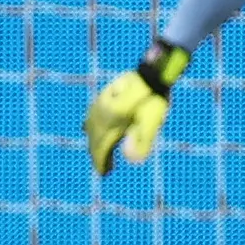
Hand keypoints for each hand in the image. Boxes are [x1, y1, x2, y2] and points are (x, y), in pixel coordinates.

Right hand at [86, 41, 188, 173]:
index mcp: (111, 117)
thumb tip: (127, 158)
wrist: (154, 72)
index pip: (102, 144)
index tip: (103, 173)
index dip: (102, 160)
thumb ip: (142, 142)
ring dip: (93, 140)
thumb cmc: (155, 99)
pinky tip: (89, 127)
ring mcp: (101, 100)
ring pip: (92, 125)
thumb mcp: (153, 122)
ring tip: (97, 151)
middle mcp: (102, 109)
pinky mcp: (105, 94)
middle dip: (97, 153)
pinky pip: (92, 114)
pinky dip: (91, 125)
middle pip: (95, 136)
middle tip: (101, 167)